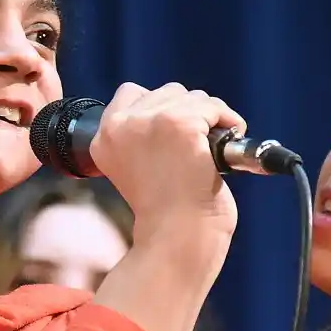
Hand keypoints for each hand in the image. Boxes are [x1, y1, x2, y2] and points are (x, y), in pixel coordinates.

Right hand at [89, 82, 242, 242]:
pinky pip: (213, 107)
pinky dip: (228, 121)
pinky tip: (226, 144)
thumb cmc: (164, 212)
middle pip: (165, 93)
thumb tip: (173, 106)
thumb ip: (141, 136)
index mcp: (102, 138)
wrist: (177, 238)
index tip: (173, 135)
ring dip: (209, 118)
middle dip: (188, 114)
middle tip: (196, 147)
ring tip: (210, 149)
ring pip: (192, 98)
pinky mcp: (181, 126)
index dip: (158, 110)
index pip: (130, 94)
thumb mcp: (135, 166)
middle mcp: (120, 125)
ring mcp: (150, 122)